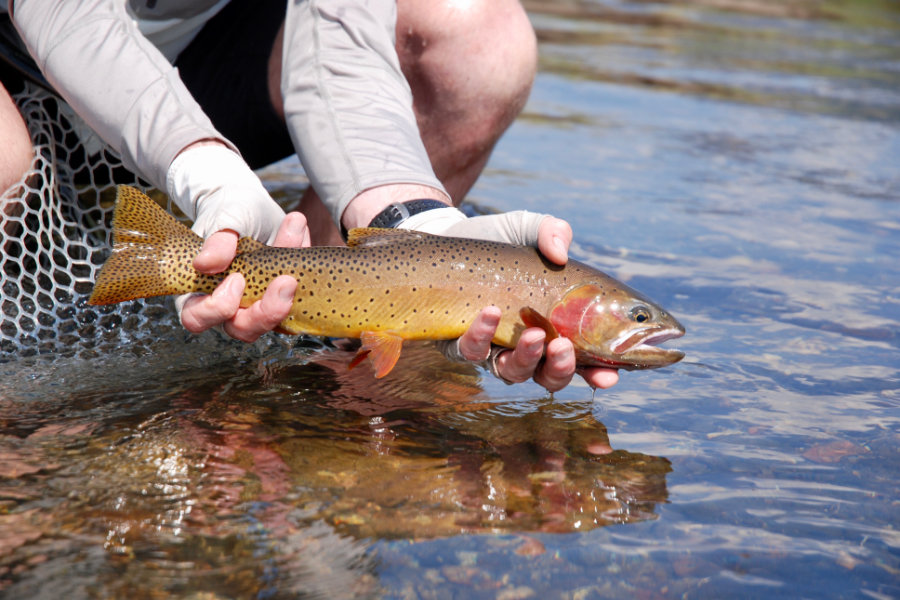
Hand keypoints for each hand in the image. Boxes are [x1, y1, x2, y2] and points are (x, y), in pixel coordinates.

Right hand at [179, 211, 309, 341]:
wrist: (251, 204)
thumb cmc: (229, 212)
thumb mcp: (224, 218)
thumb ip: (216, 240)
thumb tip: (206, 264)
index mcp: (200, 291)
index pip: (197, 318)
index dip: (217, 308)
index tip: (237, 279)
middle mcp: (229, 305)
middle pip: (242, 329)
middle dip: (267, 312)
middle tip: (286, 281)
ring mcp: (258, 304)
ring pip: (275, 321)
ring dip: (291, 290)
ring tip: (295, 239)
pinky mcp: (283, 298)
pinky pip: (299, 296)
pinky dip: (303, 266)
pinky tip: (299, 231)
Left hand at [402, 208, 618, 391]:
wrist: (447, 238)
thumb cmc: (497, 242)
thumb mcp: (528, 229)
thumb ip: (551, 232)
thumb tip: (561, 252)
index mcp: (552, 327)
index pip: (580, 360)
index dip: (597, 373)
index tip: (609, 375)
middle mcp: (524, 346)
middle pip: (547, 376)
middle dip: (560, 370)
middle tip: (564, 348)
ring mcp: (491, 348)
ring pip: (511, 372)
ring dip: (525, 358)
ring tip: (533, 334)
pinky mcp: (458, 343)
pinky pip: (470, 352)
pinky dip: (482, 335)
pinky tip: (490, 312)